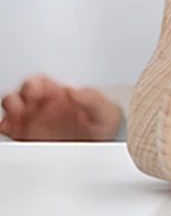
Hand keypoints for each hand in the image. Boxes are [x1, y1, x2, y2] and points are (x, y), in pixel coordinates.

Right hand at [0, 75, 121, 140]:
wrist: (103, 146)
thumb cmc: (104, 124)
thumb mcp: (104, 109)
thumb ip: (91, 98)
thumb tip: (74, 91)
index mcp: (59, 94)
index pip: (38, 82)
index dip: (32, 84)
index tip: (35, 92)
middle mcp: (43, 106)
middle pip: (19, 96)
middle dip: (16, 99)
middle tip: (22, 108)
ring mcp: (34, 123)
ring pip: (11, 112)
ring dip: (9, 114)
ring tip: (15, 121)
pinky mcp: (29, 140)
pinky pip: (10, 132)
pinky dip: (6, 129)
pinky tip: (11, 132)